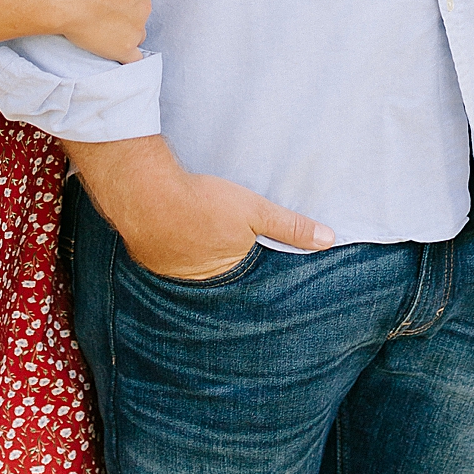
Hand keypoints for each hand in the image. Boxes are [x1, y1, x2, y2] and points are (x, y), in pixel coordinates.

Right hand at [53, 0, 151, 63]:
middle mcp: (145, 2)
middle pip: (138, 6)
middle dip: (123, 6)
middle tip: (97, 5)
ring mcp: (136, 27)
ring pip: (136, 30)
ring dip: (125, 29)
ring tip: (102, 28)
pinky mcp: (124, 48)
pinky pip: (133, 57)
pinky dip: (127, 55)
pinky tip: (117, 53)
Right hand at [65, 135, 334, 279]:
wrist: (144, 191)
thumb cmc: (203, 202)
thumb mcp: (254, 211)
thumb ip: (290, 227)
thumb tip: (329, 240)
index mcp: (227, 275)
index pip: (247, 281)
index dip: (250, 269)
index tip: (253, 262)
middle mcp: (197, 282)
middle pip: (217, 276)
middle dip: (222, 268)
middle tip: (223, 248)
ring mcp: (169, 270)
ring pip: (189, 267)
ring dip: (194, 255)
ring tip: (199, 239)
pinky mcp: (148, 253)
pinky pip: (165, 254)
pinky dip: (171, 244)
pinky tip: (173, 228)